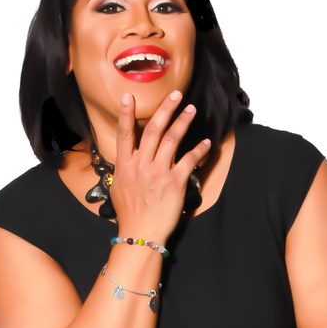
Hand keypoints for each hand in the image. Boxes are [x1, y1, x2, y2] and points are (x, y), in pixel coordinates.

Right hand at [111, 91, 210, 241]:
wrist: (141, 233)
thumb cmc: (130, 214)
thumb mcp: (119, 188)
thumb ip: (126, 170)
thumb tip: (129, 159)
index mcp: (125, 166)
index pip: (125, 134)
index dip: (126, 114)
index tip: (129, 96)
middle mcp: (141, 165)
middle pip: (154, 130)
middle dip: (165, 109)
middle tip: (176, 94)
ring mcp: (158, 172)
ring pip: (172, 139)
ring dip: (183, 121)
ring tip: (191, 109)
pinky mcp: (175, 182)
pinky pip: (189, 160)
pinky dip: (199, 150)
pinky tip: (206, 143)